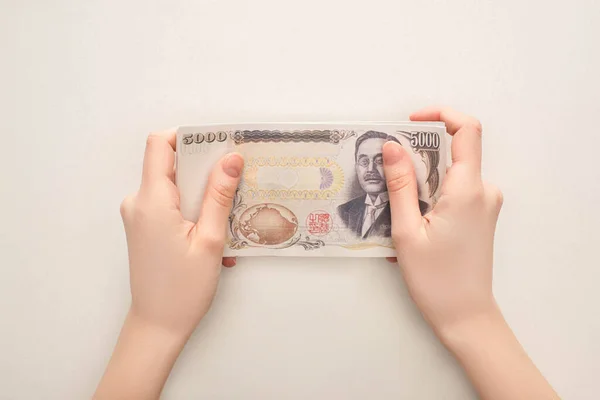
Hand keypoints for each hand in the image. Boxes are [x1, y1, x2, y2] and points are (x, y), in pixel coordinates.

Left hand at [120, 131, 243, 338]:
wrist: (158, 326)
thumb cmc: (183, 289)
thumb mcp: (210, 240)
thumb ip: (219, 195)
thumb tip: (231, 158)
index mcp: (151, 201)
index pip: (159, 144)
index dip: (187, 137)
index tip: (216, 145)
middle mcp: (138, 203)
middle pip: (169, 164)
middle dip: (203, 168)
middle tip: (233, 182)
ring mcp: (139, 216)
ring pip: (173, 186)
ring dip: (202, 194)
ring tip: (227, 218)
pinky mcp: (144, 228)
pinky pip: (170, 204)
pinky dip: (193, 210)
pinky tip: (213, 234)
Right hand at [382, 107, 502, 338]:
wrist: (466, 315)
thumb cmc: (436, 279)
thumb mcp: (407, 231)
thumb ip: (400, 184)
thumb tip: (392, 146)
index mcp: (467, 190)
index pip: (467, 130)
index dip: (441, 115)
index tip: (412, 121)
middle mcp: (484, 191)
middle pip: (454, 150)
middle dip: (419, 154)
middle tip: (389, 175)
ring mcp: (486, 203)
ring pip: (452, 171)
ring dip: (423, 178)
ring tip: (397, 209)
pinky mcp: (481, 215)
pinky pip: (456, 188)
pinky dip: (432, 192)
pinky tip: (412, 220)